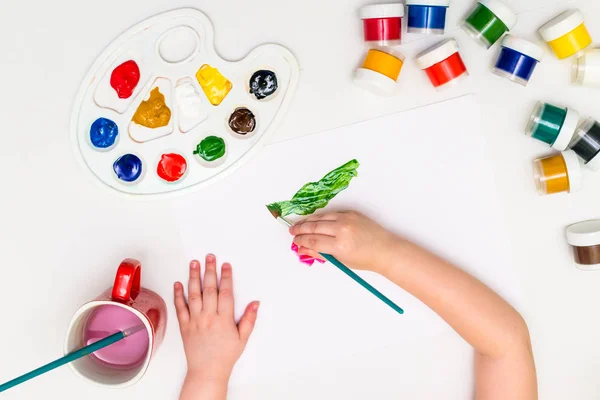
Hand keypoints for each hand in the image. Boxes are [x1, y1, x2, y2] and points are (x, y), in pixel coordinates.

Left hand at [174, 255, 258, 397]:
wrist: (207, 371)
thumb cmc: (226, 355)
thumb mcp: (243, 338)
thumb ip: (249, 319)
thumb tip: (255, 303)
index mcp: (224, 319)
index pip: (225, 292)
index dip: (226, 277)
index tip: (226, 265)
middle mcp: (208, 317)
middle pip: (209, 289)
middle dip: (209, 270)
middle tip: (209, 256)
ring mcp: (195, 321)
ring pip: (193, 294)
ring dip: (193, 277)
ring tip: (193, 263)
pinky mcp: (185, 326)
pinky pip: (180, 307)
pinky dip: (178, 295)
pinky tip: (178, 283)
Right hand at [289, 211, 399, 274]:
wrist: (385, 250)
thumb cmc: (364, 259)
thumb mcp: (341, 260)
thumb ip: (320, 253)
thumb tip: (303, 249)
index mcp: (339, 245)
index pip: (313, 240)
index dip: (301, 240)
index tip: (295, 241)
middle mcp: (342, 230)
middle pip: (314, 227)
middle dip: (300, 229)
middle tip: (292, 231)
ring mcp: (347, 219)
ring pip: (321, 217)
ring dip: (308, 221)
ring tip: (299, 225)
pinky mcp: (352, 213)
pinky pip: (331, 213)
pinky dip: (321, 217)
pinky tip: (314, 221)